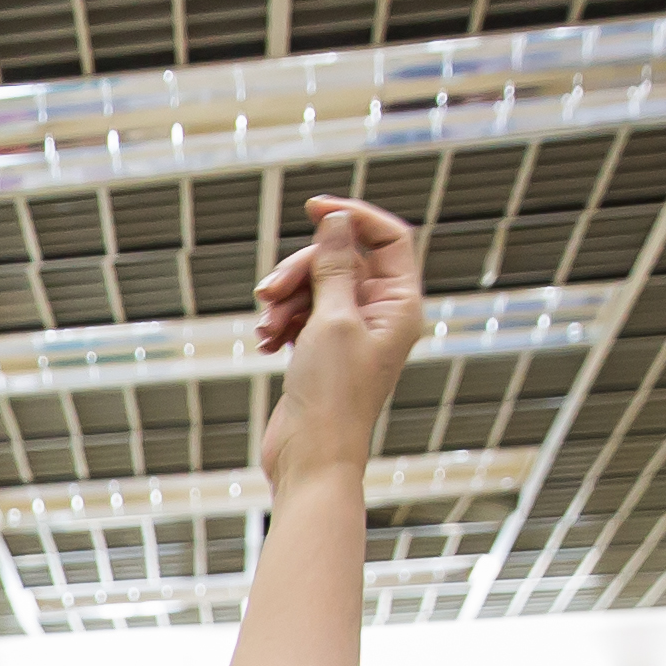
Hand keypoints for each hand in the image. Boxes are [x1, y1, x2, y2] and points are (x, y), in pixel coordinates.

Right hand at [250, 196, 431, 492]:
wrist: (312, 457)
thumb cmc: (332, 396)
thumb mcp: (332, 319)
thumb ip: (334, 265)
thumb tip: (338, 221)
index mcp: (400, 304)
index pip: (387, 237)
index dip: (352, 217)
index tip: (312, 207)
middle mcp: (381, 314)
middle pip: (341, 260)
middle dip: (301, 270)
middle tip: (269, 293)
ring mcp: (351, 333)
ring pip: (316, 287)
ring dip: (285, 299)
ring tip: (265, 327)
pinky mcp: (324, 350)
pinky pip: (302, 315)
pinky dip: (282, 321)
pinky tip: (267, 342)